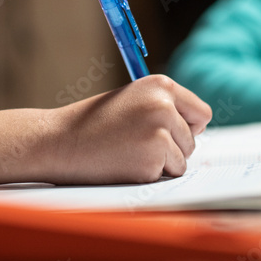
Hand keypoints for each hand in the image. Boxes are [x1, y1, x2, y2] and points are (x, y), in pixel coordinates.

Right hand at [48, 74, 211, 184]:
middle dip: (172, 146)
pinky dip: (149, 175)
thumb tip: (200, 126)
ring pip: (182, 160)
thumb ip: (163, 106)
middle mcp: (164, 105)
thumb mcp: (132, 100)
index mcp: (161, 85)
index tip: (167, 130)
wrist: (59, 141)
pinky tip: (124, 163)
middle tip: (136, 142)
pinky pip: (166, 175)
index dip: (188, 126)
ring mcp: (159, 133)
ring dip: (161, 163)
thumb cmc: (93, 122)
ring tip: (128, 151)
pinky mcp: (151, 159)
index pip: (201, 113)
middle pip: (193, 139)